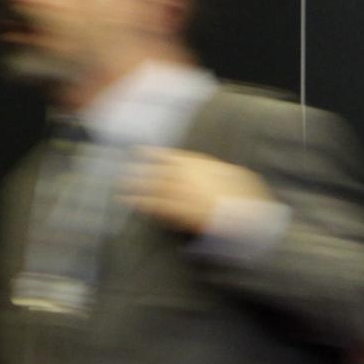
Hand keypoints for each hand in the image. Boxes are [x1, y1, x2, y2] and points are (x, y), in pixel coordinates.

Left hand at [120, 148, 274, 234]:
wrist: (242, 213)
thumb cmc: (242, 195)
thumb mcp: (232, 174)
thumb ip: (215, 170)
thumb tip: (209, 168)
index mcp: (197, 164)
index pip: (170, 157)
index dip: (154, 154)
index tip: (140, 151)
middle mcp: (185, 174)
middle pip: (156, 171)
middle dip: (139, 170)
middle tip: (122, 170)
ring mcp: (179, 192)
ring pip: (151, 186)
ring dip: (134, 185)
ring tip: (121, 186)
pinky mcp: (176, 210)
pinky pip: (154, 205)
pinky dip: (140, 203)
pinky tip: (129, 203)